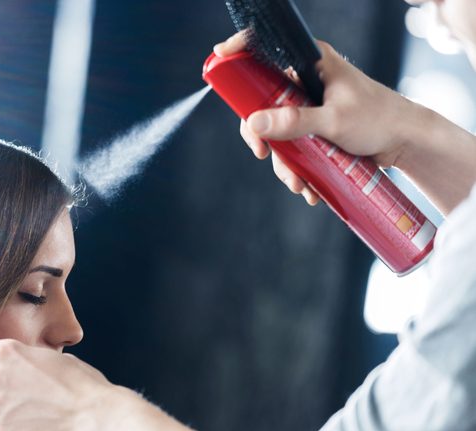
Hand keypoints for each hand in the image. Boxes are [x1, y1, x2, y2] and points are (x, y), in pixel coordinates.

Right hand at [213, 32, 419, 205]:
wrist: (406, 142)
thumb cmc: (378, 119)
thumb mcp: (333, 121)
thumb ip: (294, 122)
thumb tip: (254, 124)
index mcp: (310, 62)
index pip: (268, 47)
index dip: (241, 50)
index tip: (220, 56)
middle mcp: (305, 80)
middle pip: (262, 100)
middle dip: (263, 137)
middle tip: (263, 155)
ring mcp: (308, 104)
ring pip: (277, 131)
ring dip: (285, 162)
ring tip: (300, 185)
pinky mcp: (313, 126)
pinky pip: (293, 145)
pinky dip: (297, 167)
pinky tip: (309, 187)